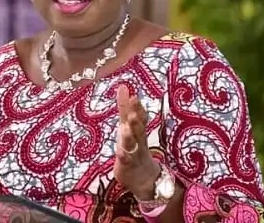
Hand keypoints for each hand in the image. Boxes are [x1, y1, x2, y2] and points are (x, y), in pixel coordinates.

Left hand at [113, 85, 159, 199]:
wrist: (144, 178)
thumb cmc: (134, 147)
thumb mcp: (129, 127)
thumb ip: (125, 108)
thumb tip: (123, 86)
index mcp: (138, 131)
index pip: (140, 117)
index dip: (137, 108)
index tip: (134, 96)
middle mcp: (138, 141)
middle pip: (139, 129)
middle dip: (137, 118)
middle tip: (133, 108)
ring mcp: (134, 154)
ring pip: (133, 144)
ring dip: (130, 136)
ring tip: (126, 127)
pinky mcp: (128, 167)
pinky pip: (126, 161)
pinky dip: (124, 156)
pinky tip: (119, 151)